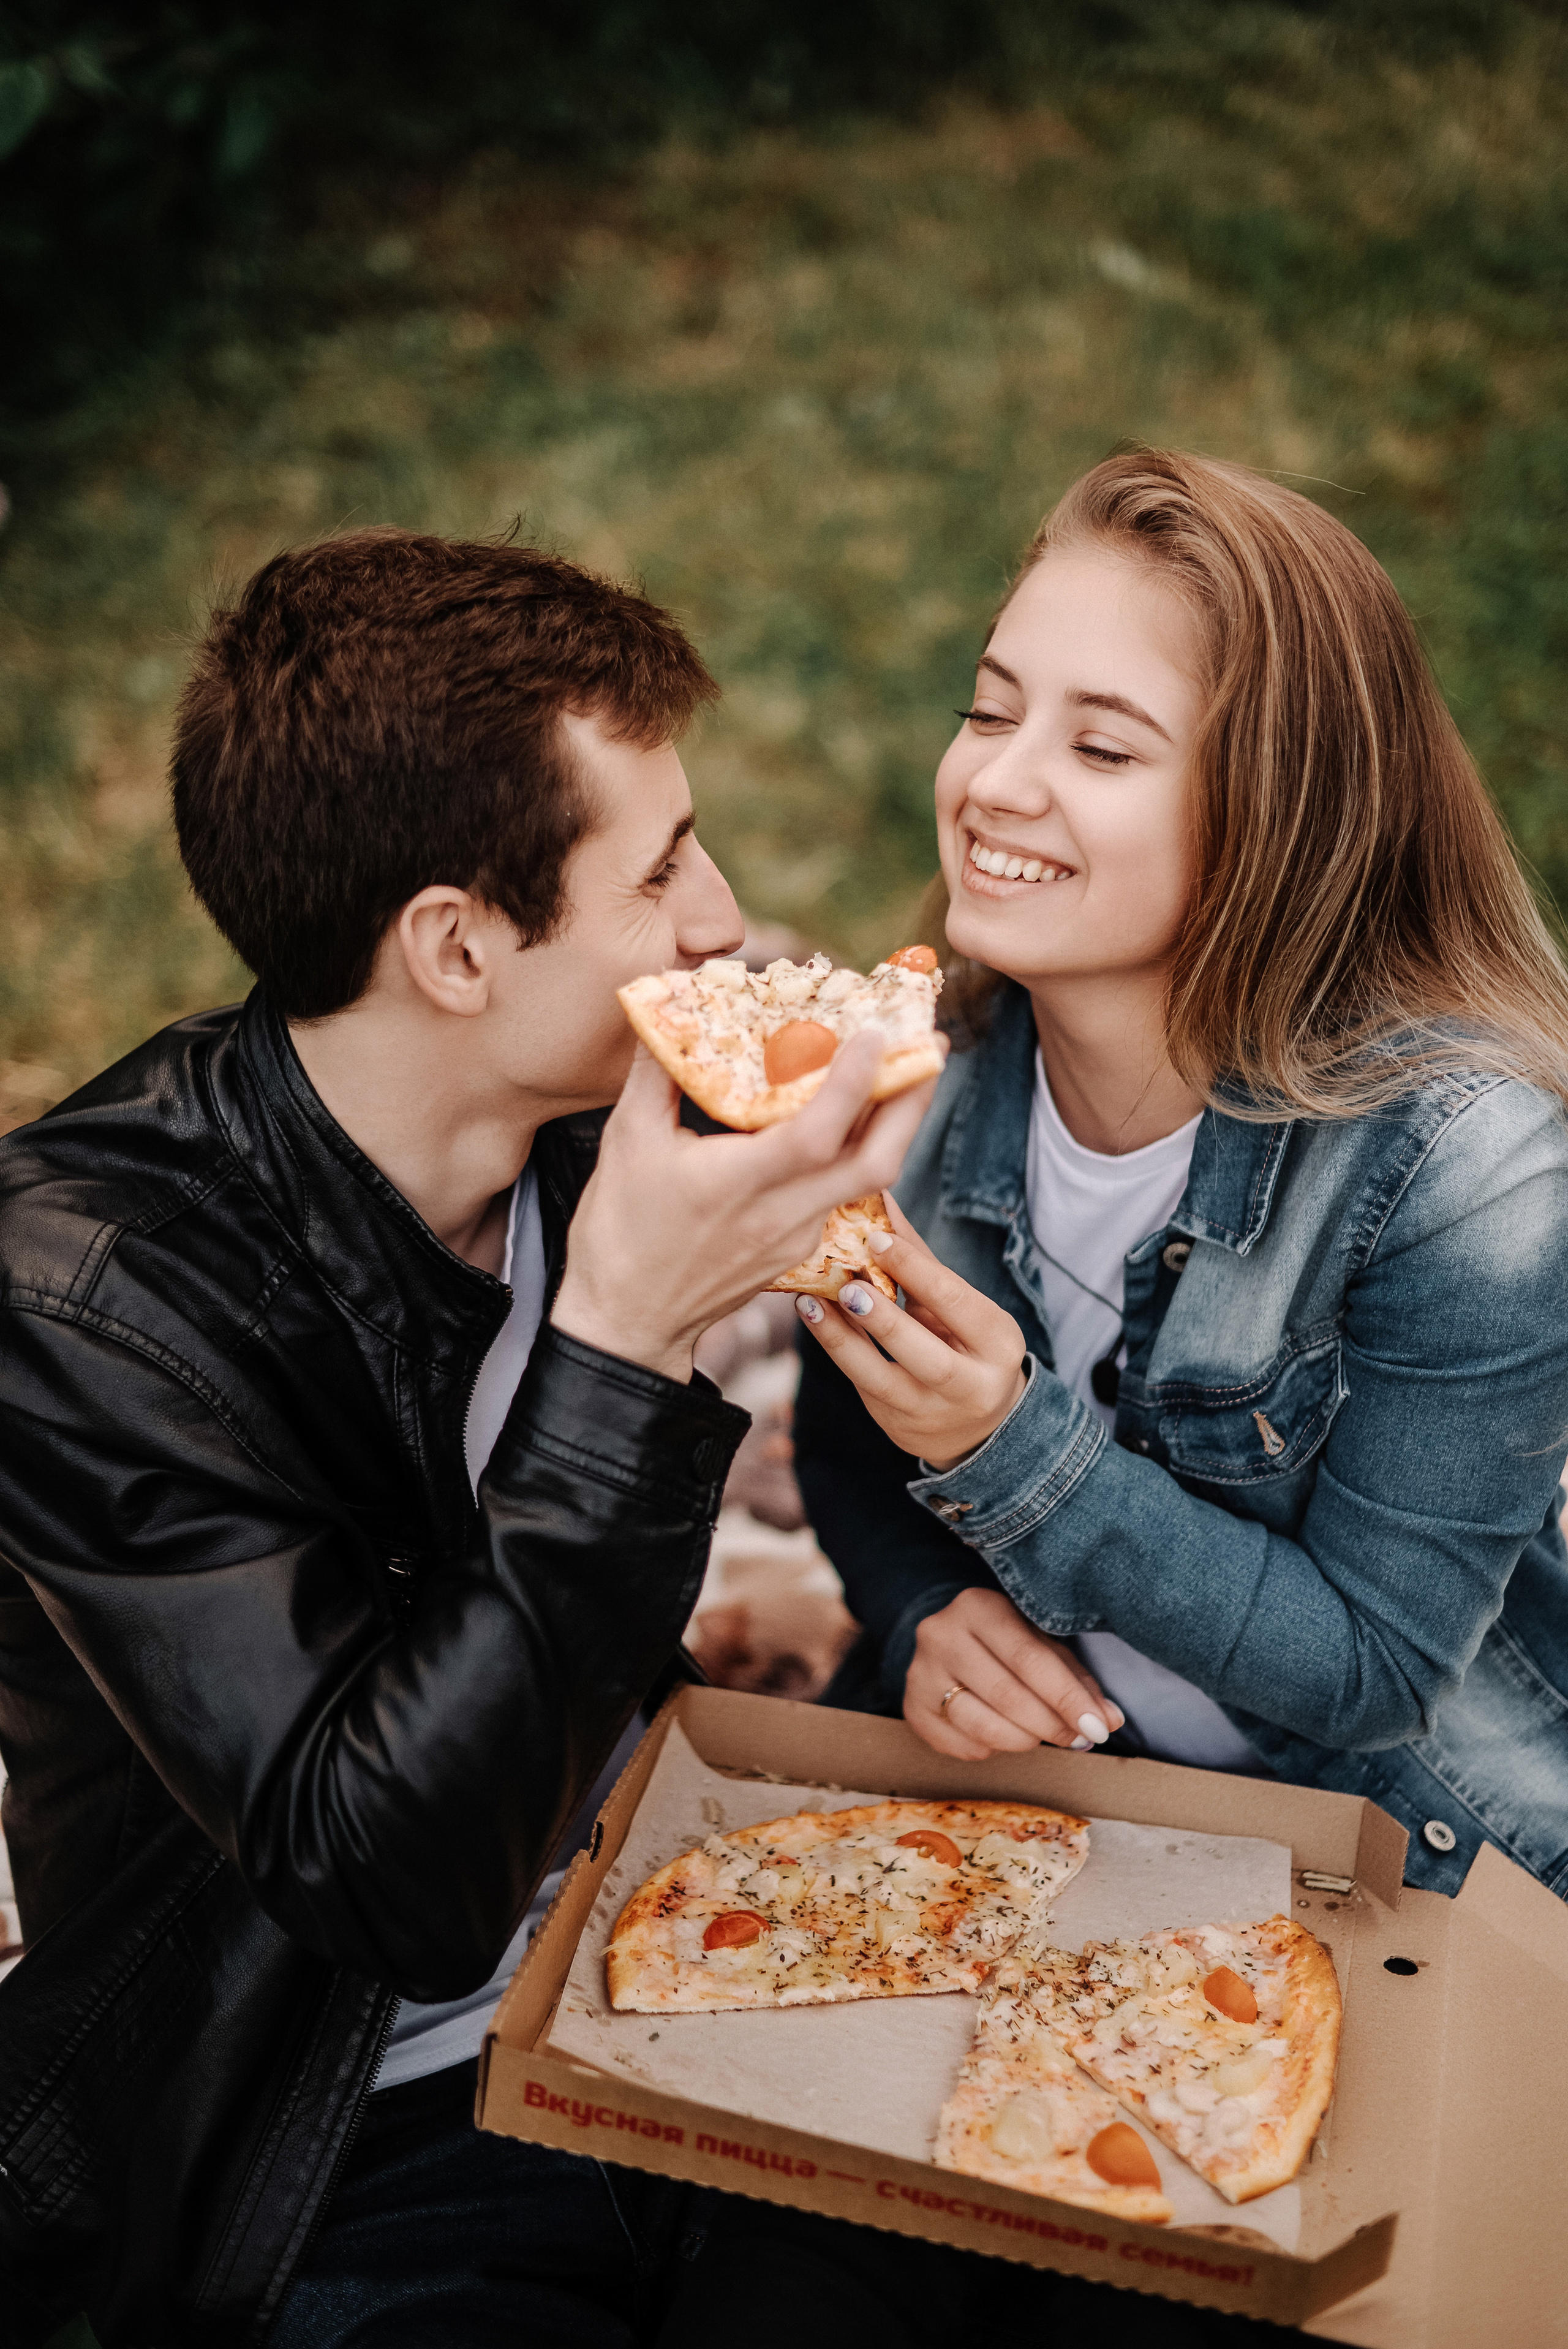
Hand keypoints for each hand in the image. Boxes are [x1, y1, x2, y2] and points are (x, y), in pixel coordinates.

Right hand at [551, 1032, 940, 1380]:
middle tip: (933, 1044)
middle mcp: (781, 1214)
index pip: (817, 1132)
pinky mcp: (801, 1248)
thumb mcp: (627, 1139)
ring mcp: (798, 1236)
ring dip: (897, 1122)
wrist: (628, 1321)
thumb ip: (657, 1067)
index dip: (855, 1082)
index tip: (878, 1031)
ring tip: (912, 1069)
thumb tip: (670, 997)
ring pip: (870, 1177)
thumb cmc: (619, 1232)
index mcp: (738, 1184)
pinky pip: (846, 1191)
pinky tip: (859, 1116)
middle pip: (876, 1160)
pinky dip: (861, 1148)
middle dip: (914, 1100)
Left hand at [794, 1197, 1026, 1467]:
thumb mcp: (959, 1304)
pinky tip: (813, 1320)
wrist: (978, 1425)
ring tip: (809, 1304)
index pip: (956, 1302)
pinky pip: (861, 1386)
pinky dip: (836, 1350)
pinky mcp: (896, 1426)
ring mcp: (931, 1413)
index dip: (915, 1270)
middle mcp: (972, 1386)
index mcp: (998, 1344)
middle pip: (927, 1356)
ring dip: (841, 1341)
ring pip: (882, 1381)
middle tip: (846, 1286)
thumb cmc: (966, 1344)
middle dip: (884, 1321)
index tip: (876, 1237)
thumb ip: (920, 1261)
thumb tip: (881, 1203)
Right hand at [904, 1589, 1124, 1758]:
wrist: (949, 1640)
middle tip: (1080, 1739)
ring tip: (1040, 1735)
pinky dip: (992, 1750)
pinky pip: (961, 1746)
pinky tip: (1002, 1732)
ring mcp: (920, 1672)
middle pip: (1007, 1695)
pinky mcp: (911, 1707)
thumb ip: (1077, 1680)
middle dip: (1052, 1726)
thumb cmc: (1009, 1643)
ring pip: (983, 1726)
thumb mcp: (1043, 1645)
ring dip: (1025, 1741)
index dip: (1067, 1698)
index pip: (1029, 1659)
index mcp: (978, 1606)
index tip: (1097, 1728)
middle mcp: (940, 1634)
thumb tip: (1109, 1720)